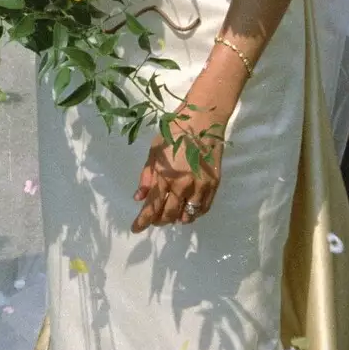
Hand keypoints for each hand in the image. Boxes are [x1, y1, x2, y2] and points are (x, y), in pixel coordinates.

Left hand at [132, 101, 225, 232]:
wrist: (204, 120)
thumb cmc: (175, 132)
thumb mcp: (154, 151)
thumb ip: (147, 177)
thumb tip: (139, 197)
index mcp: (165, 176)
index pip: (152, 206)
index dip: (142, 220)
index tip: (135, 229)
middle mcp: (182, 186)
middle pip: (169, 214)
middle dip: (158, 220)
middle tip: (154, 219)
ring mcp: (200, 187)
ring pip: (187, 216)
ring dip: (176, 219)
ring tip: (170, 216)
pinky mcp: (213, 185)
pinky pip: (203, 209)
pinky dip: (193, 214)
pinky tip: (188, 211)